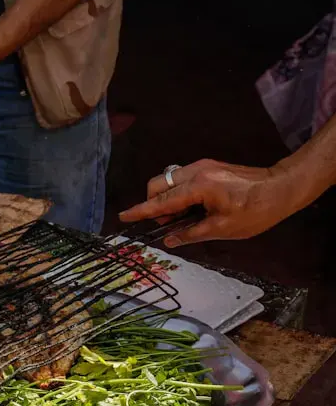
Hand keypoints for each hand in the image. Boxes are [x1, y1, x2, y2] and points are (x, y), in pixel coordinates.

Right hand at [118, 159, 300, 245]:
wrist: (282, 187)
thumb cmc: (257, 210)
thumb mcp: (223, 229)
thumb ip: (192, 233)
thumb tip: (170, 239)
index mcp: (199, 187)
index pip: (161, 201)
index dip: (141, 211)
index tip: (123, 216)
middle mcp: (196, 172)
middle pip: (158, 185)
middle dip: (153, 203)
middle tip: (165, 223)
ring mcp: (202, 166)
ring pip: (168, 180)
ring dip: (166, 199)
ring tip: (179, 218)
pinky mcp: (208, 167)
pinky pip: (181, 178)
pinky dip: (177, 193)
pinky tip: (191, 207)